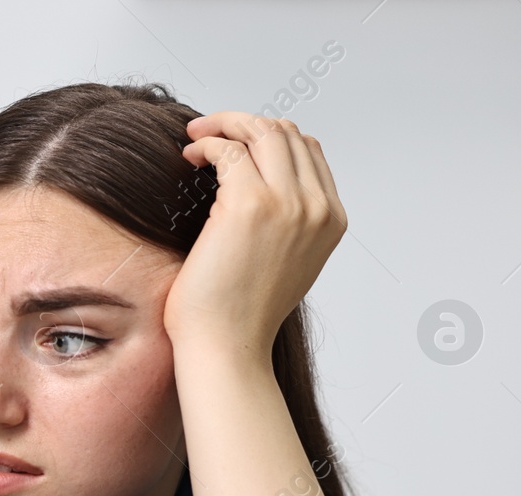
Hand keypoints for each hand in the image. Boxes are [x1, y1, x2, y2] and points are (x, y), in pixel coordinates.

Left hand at [164, 111, 346, 358]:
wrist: (227, 346)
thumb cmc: (241, 314)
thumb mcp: (285, 263)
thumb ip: (289, 224)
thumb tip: (264, 187)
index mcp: (330, 221)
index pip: (310, 152)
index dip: (270, 138)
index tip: (237, 143)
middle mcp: (317, 208)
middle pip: (288, 134)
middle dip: (246, 123)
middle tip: (209, 131)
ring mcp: (288, 203)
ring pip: (262, 131)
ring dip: (225, 125)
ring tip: (197, 138)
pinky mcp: (250, 203)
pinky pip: (230, 149)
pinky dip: (207, 144)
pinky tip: (190, 156)